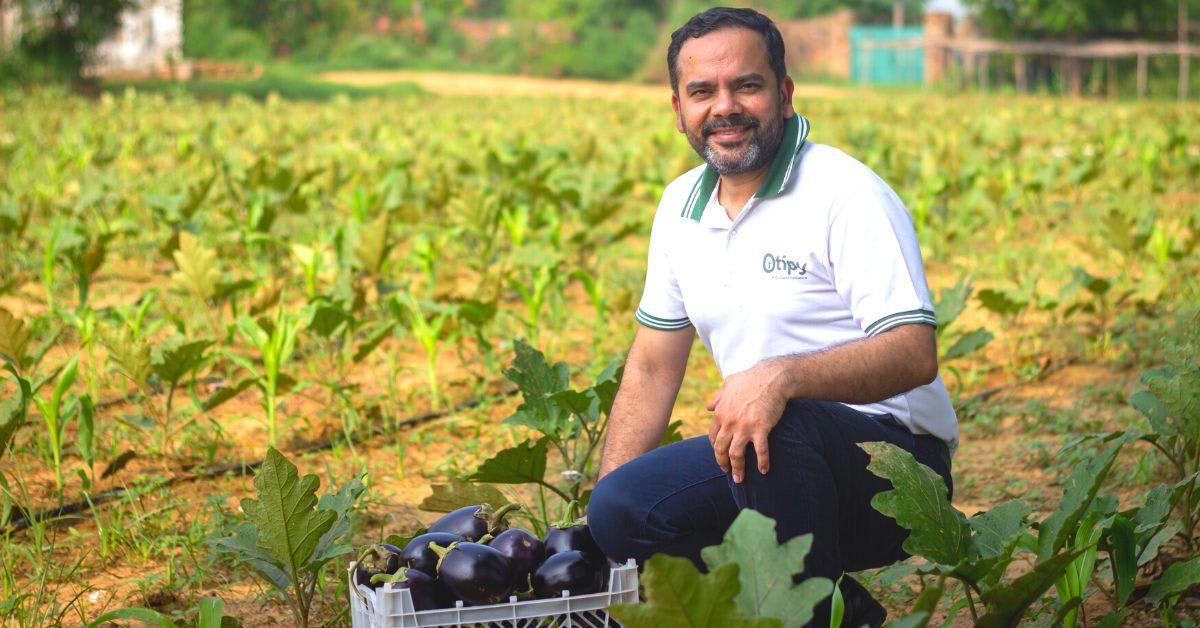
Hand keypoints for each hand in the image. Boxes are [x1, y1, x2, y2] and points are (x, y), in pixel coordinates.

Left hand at [706, 361, 788, 482]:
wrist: (772, 377)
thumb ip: (718, 397)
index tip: (720, 455)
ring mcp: (744, 427)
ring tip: (739, 479)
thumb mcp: (729, 384)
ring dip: (737, 469)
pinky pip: (760, 451)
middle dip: (722, 463)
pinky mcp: (761, 429)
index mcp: (720, 412)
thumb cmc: (751, 378)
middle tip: (727, 472)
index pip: (713, 436)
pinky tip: (764, 470)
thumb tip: (708, 406)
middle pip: (721, 449)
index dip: (715, 448)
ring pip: (735, 454)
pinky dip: (762, 463)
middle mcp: (729, 422)